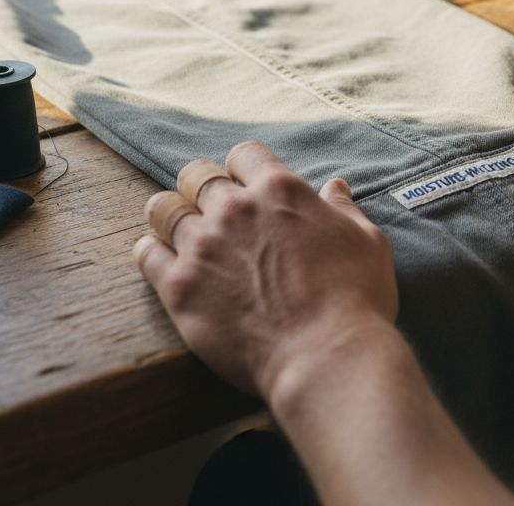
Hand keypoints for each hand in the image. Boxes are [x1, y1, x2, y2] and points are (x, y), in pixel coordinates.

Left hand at [133, 142, 397, 399]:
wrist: (325, 358)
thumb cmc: (355, 301)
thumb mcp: (367, 243)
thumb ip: (344, 210)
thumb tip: (334, 188)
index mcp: (280, 191)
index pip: (244, 154)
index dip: (244, 168)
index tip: (245, 185)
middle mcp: (234, 209)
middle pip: (196, 175)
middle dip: (201, 187)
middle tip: (209, 209)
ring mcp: (202, 246)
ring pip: (163, 209)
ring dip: (170, 215)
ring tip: (177, 231)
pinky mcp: (179, 286)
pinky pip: (146, 254)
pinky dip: (151, 252)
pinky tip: (160, 259)